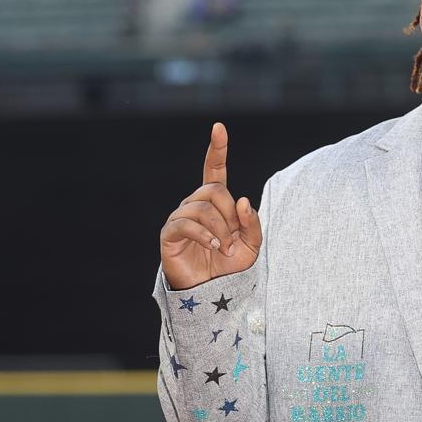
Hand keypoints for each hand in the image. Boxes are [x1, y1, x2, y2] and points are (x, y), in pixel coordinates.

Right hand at [159, 123, 262, 289]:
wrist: (212, 293)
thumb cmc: (230, 267)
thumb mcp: (252, 245)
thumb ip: (252, 223)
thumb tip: (243, 200)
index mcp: (216, 204)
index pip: (214, 170)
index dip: (217, 149)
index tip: (219, 128)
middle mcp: (195, 206)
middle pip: (214, 189)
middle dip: (230, 214)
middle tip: (233, 238)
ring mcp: (180, 218)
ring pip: (202, 207)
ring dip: (220, 230)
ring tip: (224, 249)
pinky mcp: (169, 234)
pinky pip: (185, 223)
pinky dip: (204, 235)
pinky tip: (213, 247)